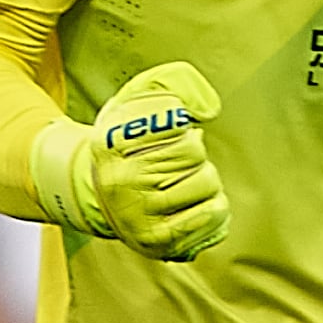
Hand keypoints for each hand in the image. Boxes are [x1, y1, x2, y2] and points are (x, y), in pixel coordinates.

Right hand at [29, 62, 228, 260]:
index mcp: (110, 141)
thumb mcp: (142, 97)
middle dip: (192, 151)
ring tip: (178, 182)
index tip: (166, 129)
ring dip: (205, 179)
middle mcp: (119, 181)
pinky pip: (214, 215)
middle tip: (168, 160)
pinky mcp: (158, 241)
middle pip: (194, 152)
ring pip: (208, 182)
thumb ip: (177, 81)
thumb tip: (209, 110)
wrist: (107, 191)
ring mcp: (137, 216)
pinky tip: (192, 204)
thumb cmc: (134, 137)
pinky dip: (215, 206)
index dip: (179, 123)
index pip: (174, 119)